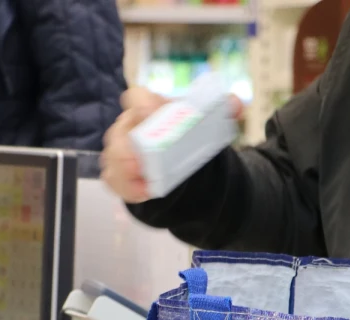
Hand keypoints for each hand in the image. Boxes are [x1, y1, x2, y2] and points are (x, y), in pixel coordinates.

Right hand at [100, 87, 242, 202]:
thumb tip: (236, 104)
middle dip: (127, 147)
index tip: (151, 113)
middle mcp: (127, 127)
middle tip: (142, 161)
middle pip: (119, 133)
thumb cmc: (181, 135)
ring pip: (113, 159)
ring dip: (126, 172)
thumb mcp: (202, 122)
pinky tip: (146, 193)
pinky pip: (115, 181)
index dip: (141, 104)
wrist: (172, 160)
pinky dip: (128, 189)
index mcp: (145, 107)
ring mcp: (118, 151)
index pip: (135, 97)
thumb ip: (221, 110)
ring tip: (146, 184)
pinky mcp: (117, 174)